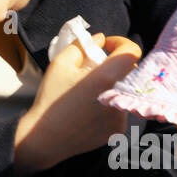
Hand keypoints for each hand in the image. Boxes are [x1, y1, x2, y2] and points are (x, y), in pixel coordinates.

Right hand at [15, 33, 140, 173]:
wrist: (45, 137)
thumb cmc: (50, 99)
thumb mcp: (60, 64)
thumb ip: (82, 46)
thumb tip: (100, 39)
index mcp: (106, 78)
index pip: (131, 52)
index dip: (120, 43)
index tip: (106, 47)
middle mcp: (118, 97)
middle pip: (130, 71)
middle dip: (115, 65)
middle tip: (94, 70)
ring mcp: (120, 116)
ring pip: (124, 91)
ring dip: (112, 87)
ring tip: (89, 95)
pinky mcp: (118, 130)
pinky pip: (120, 110)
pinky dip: (110, 106)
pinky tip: (90, 112)